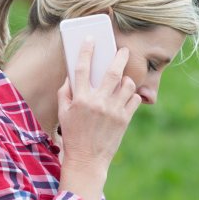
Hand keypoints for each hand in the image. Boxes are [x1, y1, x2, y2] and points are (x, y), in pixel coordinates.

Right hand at [57, 40, 140, 199]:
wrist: (87, 160)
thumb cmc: (73, 135)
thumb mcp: (63, 113)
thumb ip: (65, 92)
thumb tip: (71, 75)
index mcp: (80, 99)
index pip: (82, 68)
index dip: (86, 50)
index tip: (91, 39)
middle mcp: (98, 102)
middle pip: (112, 71)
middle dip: (120, 56)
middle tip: (124, 50)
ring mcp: (113, 111)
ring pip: (127, 84)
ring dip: (126, 79)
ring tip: (123, 81)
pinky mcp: (124, 120)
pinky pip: (134, 99)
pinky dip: (132, 95)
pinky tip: (126, 96)